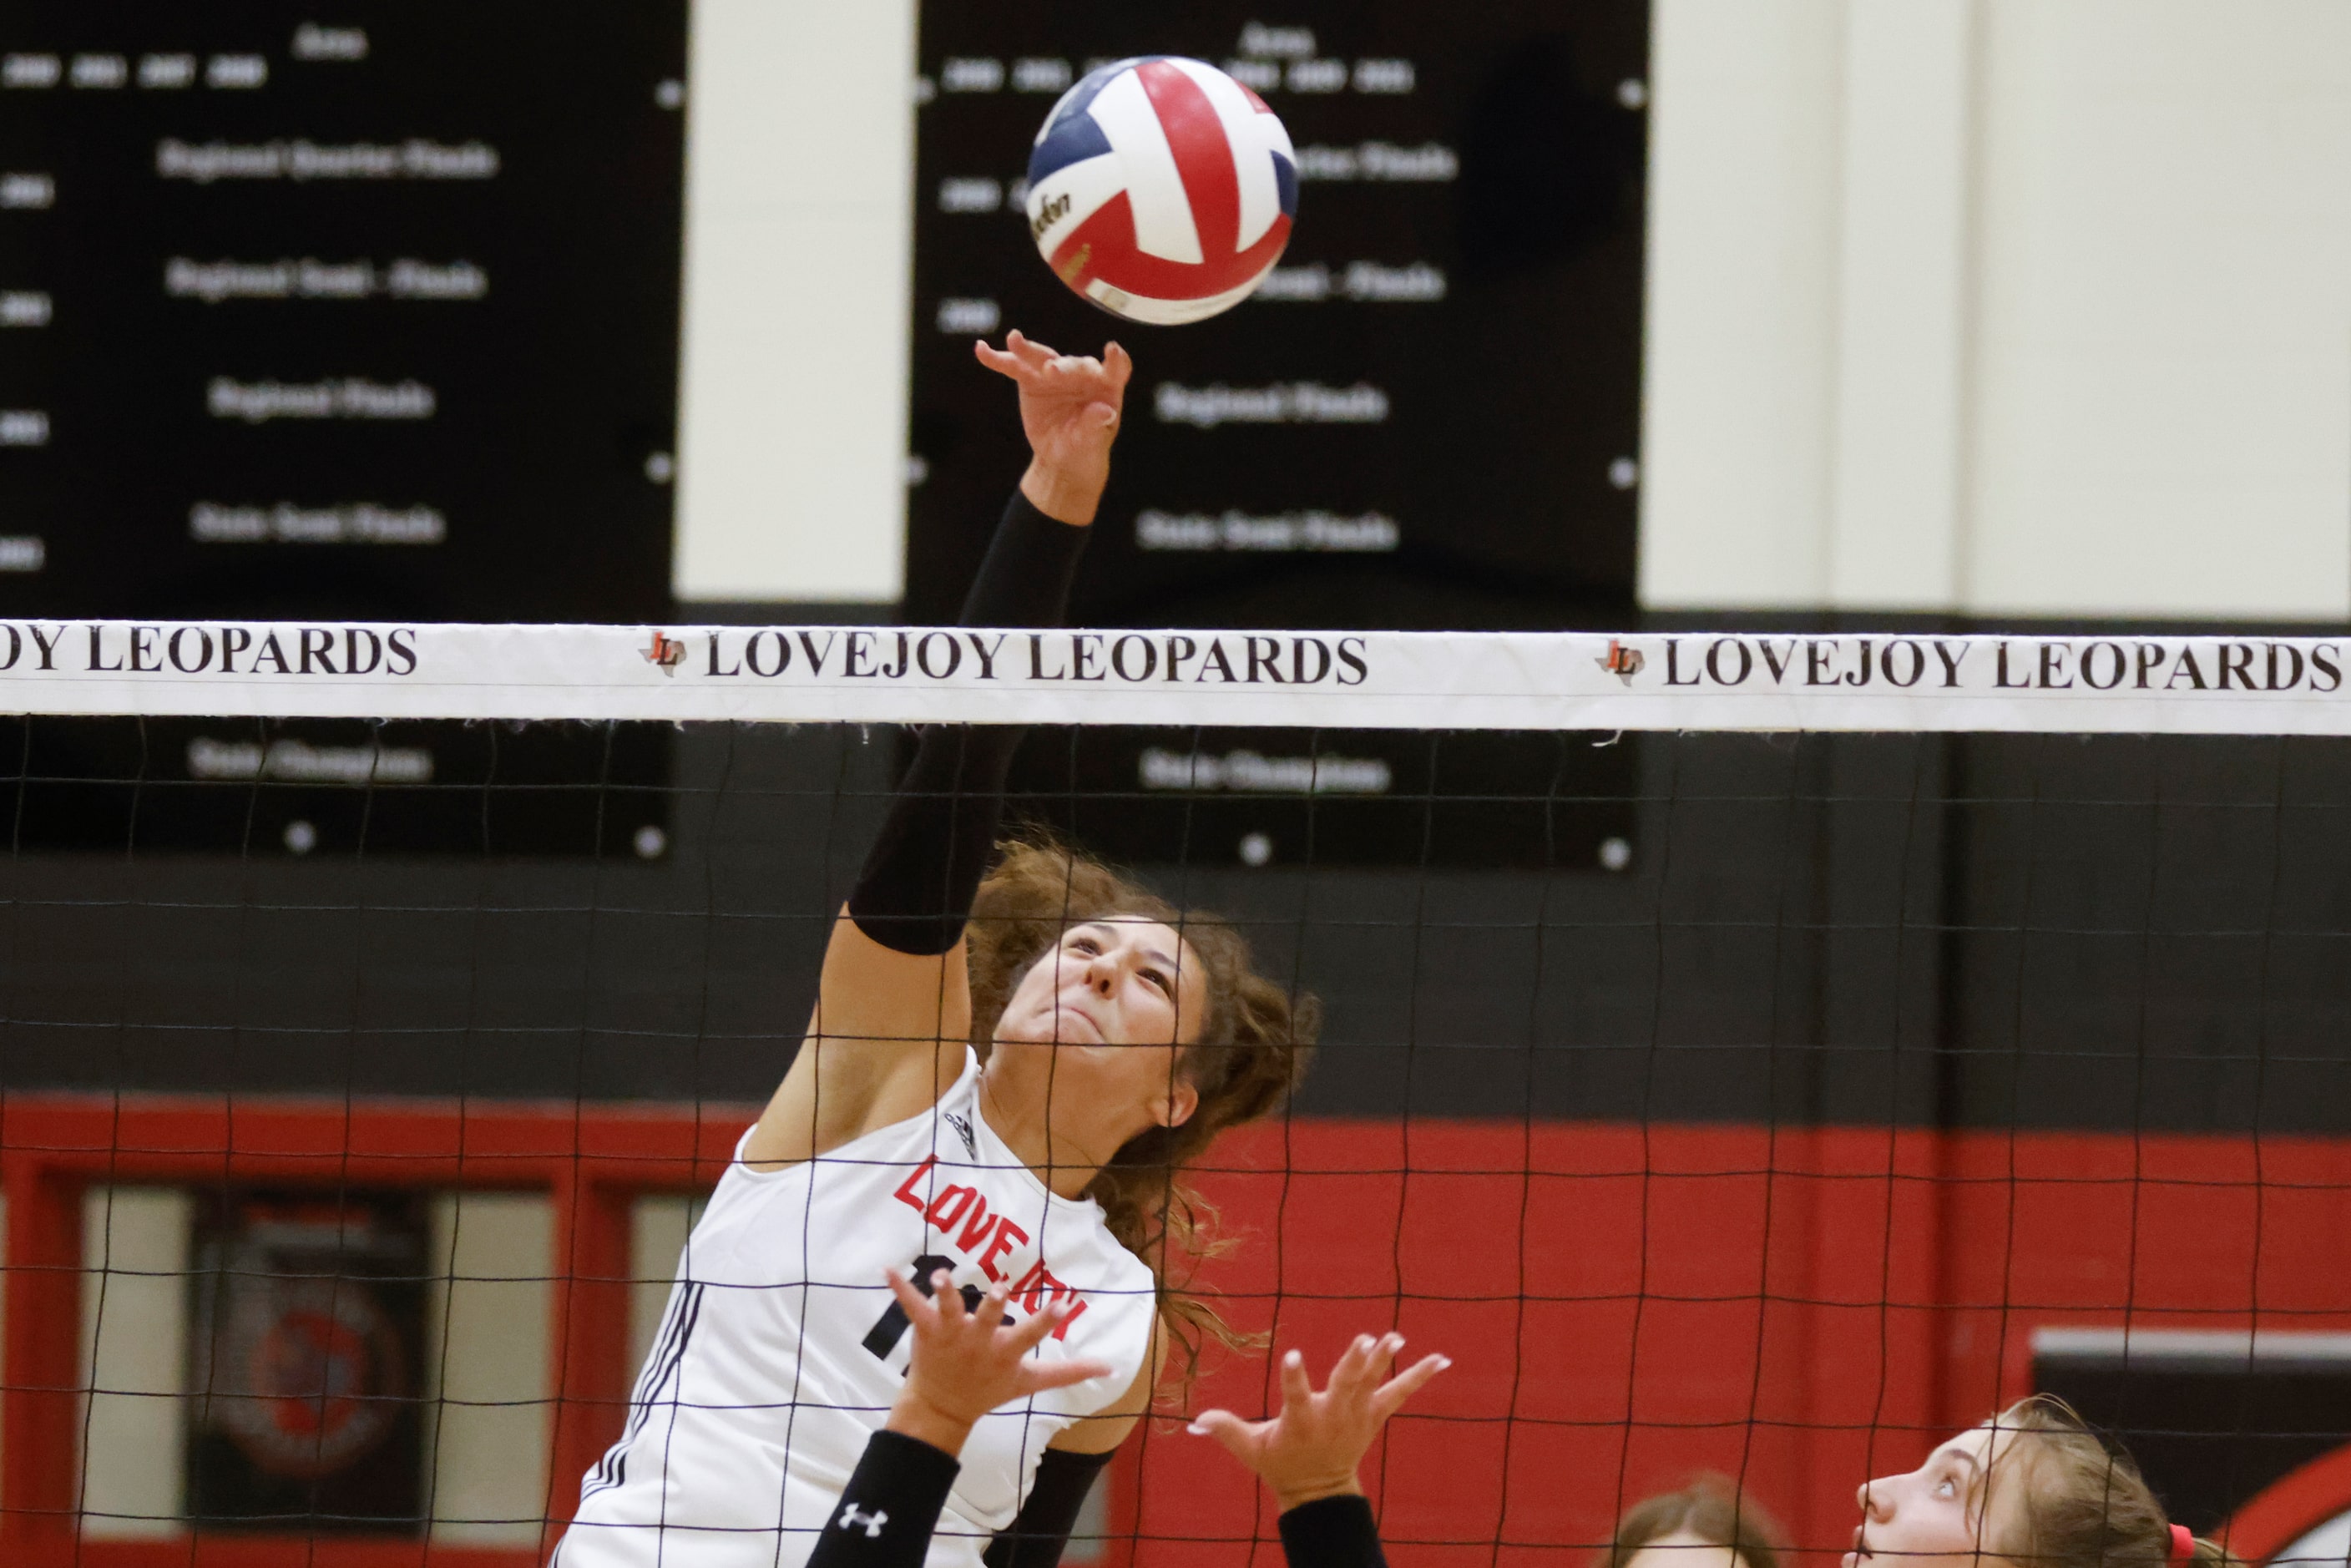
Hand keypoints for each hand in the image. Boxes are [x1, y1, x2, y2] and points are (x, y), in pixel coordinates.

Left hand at [883, 1267, 1112, 1456]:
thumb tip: (1111, 1366)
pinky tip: (887, 1269)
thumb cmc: (991, 1389)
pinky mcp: (926, 1330)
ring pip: (948, 1310)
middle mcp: (978, 1342)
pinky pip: (912, 1306)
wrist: (941, 1408)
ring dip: (945, 1292)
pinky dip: (900, 1288)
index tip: (1063, 1302)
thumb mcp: (1032, 1382)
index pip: (1031, 1333)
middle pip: (987, 1320)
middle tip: (1000, 1287)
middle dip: (993, 1305)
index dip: (1047, 1319)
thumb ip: (1070, 1372)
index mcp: (1006, 1352)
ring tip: (941, 1274)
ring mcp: (951, 1335)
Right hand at [975, 330, 1132, 524]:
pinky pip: (1014, 367)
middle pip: (1075, 365)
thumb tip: (1104, 410)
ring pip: (1042, 357)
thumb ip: (1096, 425)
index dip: (1115, 359)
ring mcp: (1055, 373)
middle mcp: (1083, 374)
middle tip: (1050, 371)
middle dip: (1063, 367)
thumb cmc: (1085, 450)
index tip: (1111, 351)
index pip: (1117, 368)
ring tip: (1014, 340)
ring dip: (1028, 349)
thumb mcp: (1092, 443)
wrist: (1061, 459)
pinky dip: (998, 359)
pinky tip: (982, 350)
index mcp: (1107, 388)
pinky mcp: (1031, 379)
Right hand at [1187, 1333, 1449, 1512]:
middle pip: (1345, 1386)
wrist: (1319, 1492)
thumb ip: (1225, 1431)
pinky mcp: (1374, 1416)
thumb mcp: (1250, 1451)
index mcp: (1301, 1423)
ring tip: (1396, 1337)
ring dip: (1385, 1361)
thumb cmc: (1279, 1463)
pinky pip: (1400, 1393)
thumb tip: (1193, 1421)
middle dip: (1355, 1363)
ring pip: (1373, 1385)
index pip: (1297, 1396)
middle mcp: (1333, 1418)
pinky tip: (1442, 1358)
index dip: (1295, 1376)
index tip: (1294, 1354)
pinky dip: (1420, 1375)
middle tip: (1366, 1339)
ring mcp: (1357, 1417)